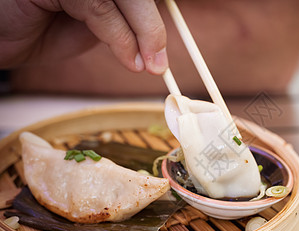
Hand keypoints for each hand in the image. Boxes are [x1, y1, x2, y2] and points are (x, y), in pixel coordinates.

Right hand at [0, 0, 167, 73]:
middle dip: (152, 27)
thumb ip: (121, 23)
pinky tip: (129, 60)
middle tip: (160, 64)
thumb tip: (154, 41)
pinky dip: (120, 37)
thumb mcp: (93, 27)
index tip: (166, 48)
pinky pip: (100, 6)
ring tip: (149, 66)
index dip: (155, 18)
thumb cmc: (42, 27)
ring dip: (143, 33)